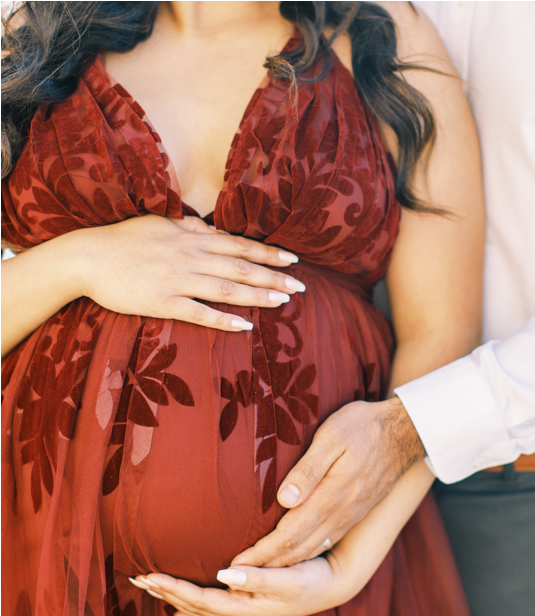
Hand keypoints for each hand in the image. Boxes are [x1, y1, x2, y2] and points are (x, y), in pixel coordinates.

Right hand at [74, 215, 303, 330]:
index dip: (269, 252)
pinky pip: (199, 313)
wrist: (86, 257)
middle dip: (274, 276)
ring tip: (283, 301)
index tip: (294, 259)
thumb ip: (189, 227)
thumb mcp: (159, 223)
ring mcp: (178, 280)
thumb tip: (214, 230)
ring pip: (227, 288)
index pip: (240, 245)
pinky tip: (245, 325)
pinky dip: (223, 319)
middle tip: (302, 286)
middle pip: (241, 267)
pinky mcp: (162, 302)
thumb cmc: (123, 239)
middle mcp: (190, 257)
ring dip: (258, 295)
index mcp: (192, 238)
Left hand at [130, 558, 338, 615]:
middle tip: (135, 578)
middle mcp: (242, 611)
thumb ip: (258, 576)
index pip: (200, 600)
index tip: (149, 575)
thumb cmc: (315, 578)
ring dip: (172, 599)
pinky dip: (192, 611)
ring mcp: (246, 610)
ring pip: (199, 609)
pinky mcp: (251, 603)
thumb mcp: (290, 576)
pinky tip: (178, 615)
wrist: (336, 584)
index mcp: (247, 606)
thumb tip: (224, 574)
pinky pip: (212, 610)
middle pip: (193, 607)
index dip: (173, 589)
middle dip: (164, 594)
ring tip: (148, 589)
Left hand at [228, 397, 424, 568]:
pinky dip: (305, 555)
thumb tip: (283, 500)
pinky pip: (327, 542)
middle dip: (266, 566)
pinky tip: (293, 557)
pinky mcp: (356, 512)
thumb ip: (308, 469)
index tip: (235, 567)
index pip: (289, 535)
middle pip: (299, 549)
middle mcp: (341, 513)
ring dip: (285, 565)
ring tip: (259, 574)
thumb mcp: (333, 436)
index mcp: (332, 496)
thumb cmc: (365, 426)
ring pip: (313, 549)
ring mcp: (351, 515)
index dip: (261, 553)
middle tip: (236, 578)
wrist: (407, 431)